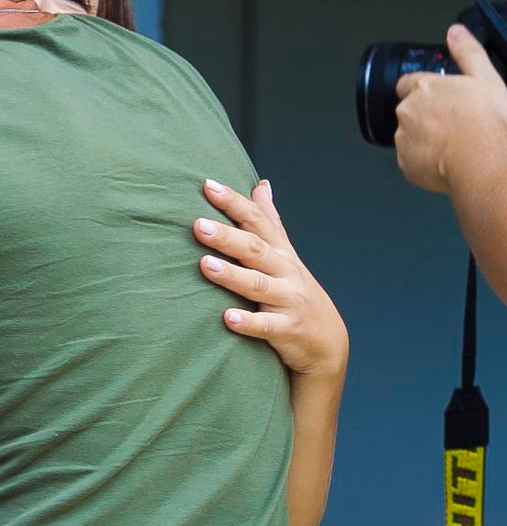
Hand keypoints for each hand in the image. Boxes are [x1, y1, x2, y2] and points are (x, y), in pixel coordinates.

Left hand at [194, 178, 348, 378]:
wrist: (328, 341)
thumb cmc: (295, 289)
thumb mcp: (286, 253)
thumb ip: (270, 220)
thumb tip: (261, 184)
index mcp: (280, 251)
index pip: (256, 221)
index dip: (234, 202)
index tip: (208, 185)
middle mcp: (285, 272)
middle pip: (254, 249)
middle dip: (227, 236)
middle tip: (198, 225)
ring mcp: (288, 301)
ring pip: (258, 285)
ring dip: (232, 275)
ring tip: (205, 265)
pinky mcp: (287, 330)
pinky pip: (266, 326)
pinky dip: (247, 322)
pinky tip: (227, 317)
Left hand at [394, 25, 506, 198]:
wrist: (486, 161)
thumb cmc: (489, 122)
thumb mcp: (486, 78)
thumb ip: (467, 52)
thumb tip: (456, 32)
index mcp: (424, 88)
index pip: (409, 83)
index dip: (424, 90)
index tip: (439, 99)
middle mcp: (408, 111)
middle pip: (411, 111)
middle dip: (429, 117)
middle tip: (457, 126)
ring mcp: (405, 138)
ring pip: (411, 136)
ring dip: (427, 139)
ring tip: (457, 146)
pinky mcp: (407, 164)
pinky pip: (414, 161)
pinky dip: (427, 163)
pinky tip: (450, 162)